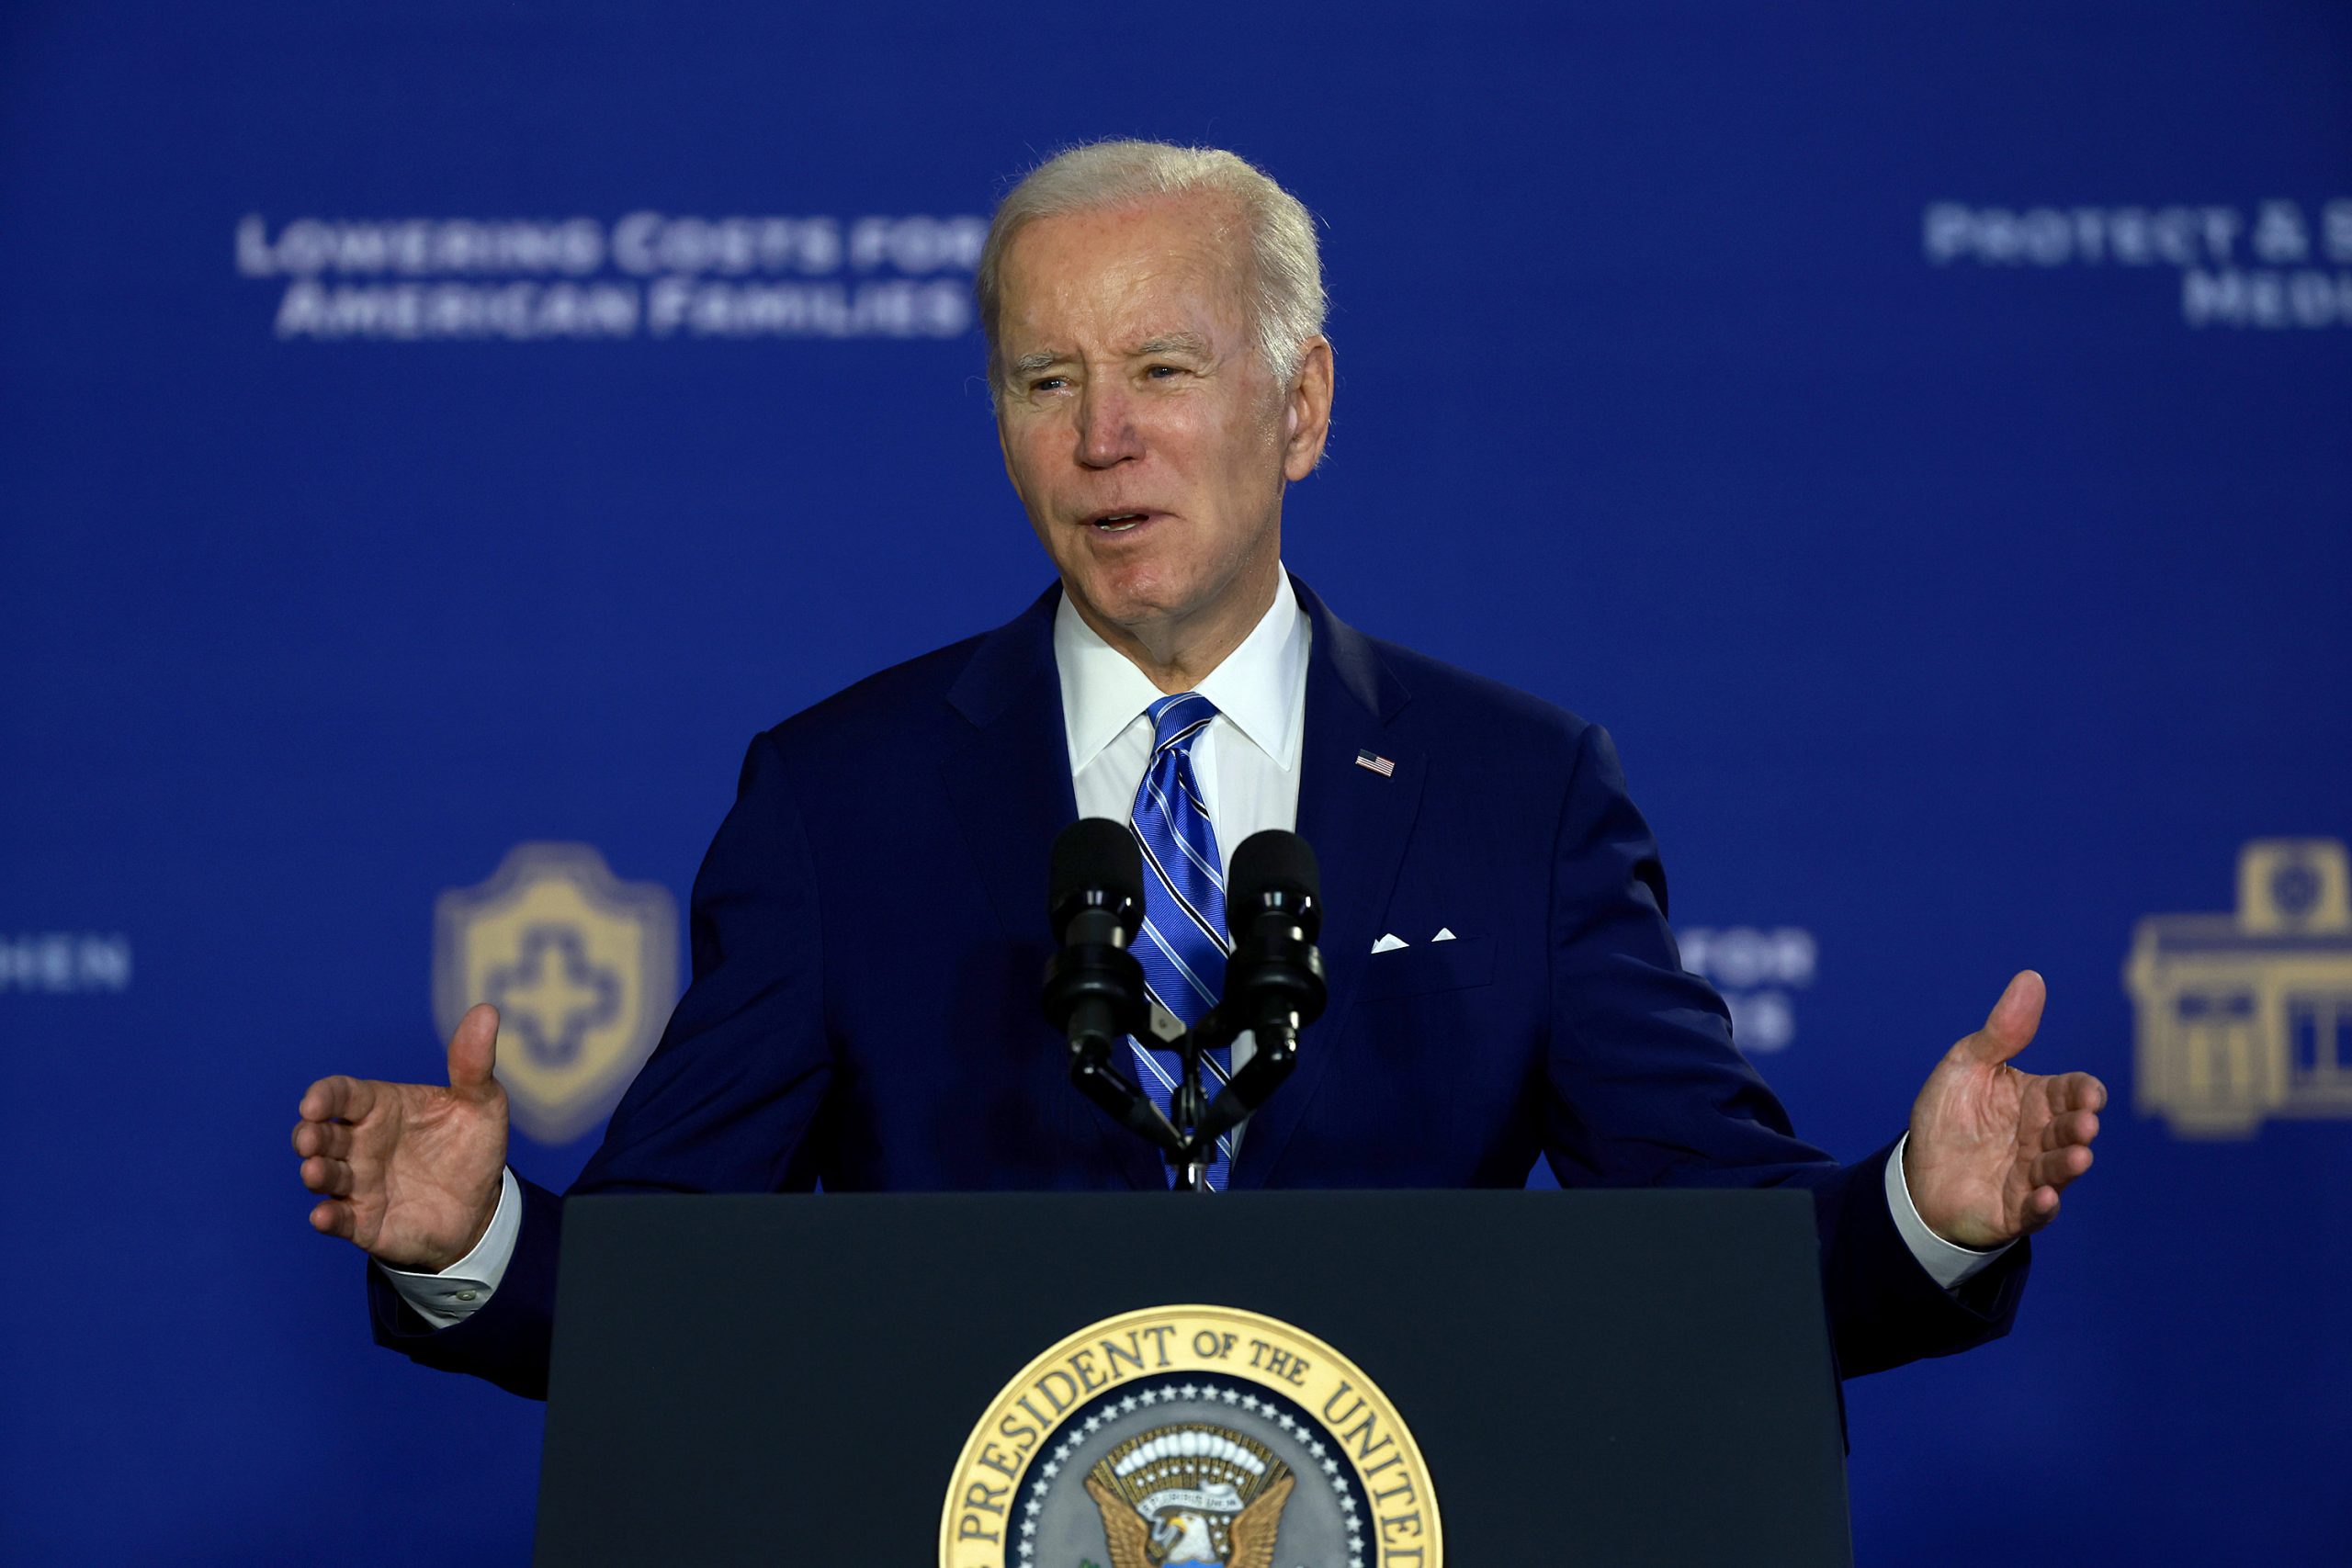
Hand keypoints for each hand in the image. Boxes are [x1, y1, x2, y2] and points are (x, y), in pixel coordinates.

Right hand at [293, 1003, 509, 1272]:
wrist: (482, 1206)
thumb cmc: (471, 1146)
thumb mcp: (482, 1102)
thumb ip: (473, 1063)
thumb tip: (487, 1011)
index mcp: (381, 1107)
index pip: (342, 1094)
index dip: (323, 1096)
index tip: (313, 1102)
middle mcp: (361, 1143)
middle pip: (322, 1134)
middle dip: (309, 1135)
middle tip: (309, 1138)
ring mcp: (359, 1183)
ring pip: (325, 1176)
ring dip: (316, 1173)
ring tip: (314, 1172)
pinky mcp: (364, 1221)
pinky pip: (339, 1219)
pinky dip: (328, 1218)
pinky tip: (323, 1216)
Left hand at [1904, 971, 2104, 1249]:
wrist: (1918, 1172)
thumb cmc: (1950, 1115)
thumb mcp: (1967, 1065)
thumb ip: (2002, 1031)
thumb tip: (2031, 977)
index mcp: (2038, 1100)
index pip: (2072, 1092)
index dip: (2084, 1093)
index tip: (2088, 1094)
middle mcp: (2043, 1138)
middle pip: (2071, 1130)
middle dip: (2079, 1127)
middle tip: (2084, 1124)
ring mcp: (2031, 1176)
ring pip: (2058, 1170)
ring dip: (2068, 1165)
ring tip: (2078, 1157)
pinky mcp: (2013, 1210)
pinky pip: (2033, 1211)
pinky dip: (2042, 1207)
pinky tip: (2044, 1199)